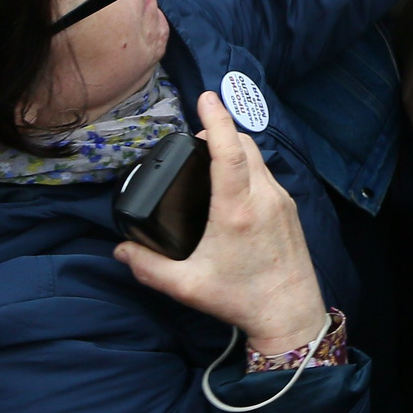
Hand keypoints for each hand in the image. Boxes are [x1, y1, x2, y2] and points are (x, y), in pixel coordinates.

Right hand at [116, 94, 327, 360]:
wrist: (291, 315)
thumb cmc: (241, 299)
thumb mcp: (187, 286)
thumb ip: (149, 267)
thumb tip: (121, 250)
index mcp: (237, 210)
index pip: (229, 151)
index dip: (216, 120)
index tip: (205, 97)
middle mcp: (264, 198)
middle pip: (245, 145)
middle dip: (221, 131)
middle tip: (194, 138)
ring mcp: (282, 202)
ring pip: (259, 158)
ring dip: (236, 149)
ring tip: (210, 157)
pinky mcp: (290, 210)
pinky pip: (267, 175)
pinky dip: (249, 167)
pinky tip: (234, 183)